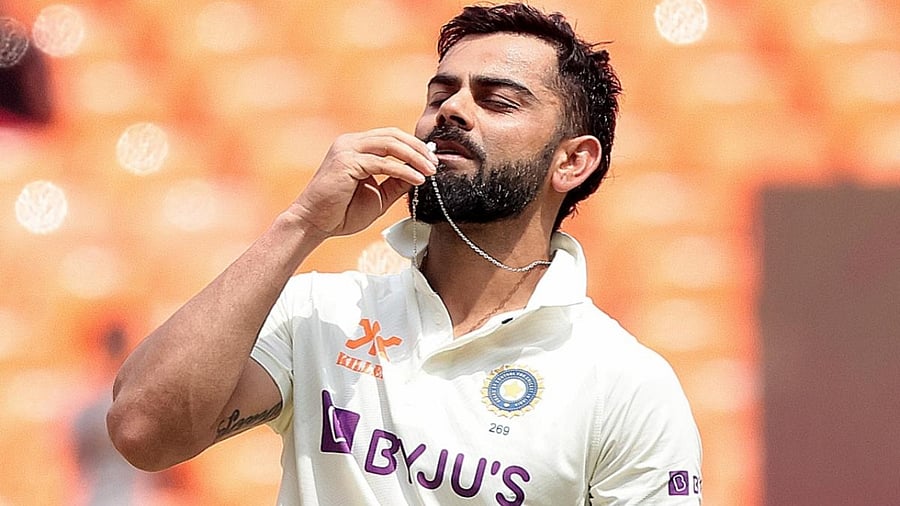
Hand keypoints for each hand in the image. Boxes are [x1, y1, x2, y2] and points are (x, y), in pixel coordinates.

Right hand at [285, 127, 437, 237]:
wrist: (315, 223)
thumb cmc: (341, 212)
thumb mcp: (378, 196)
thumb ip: (396, 183)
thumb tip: (419, 174)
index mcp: (356, 146)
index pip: (391, 137)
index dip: (414, 146)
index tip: (432, 161)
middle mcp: (350, 143)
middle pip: (393, 135)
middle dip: (418, 149)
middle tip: (435, 164)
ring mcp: (347, 149)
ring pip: (390, 144)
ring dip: (414, 157)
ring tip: (430, 170)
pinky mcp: (347, 162)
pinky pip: (383, 163)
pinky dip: (403, 170)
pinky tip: (417, 179)